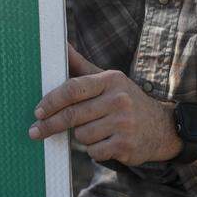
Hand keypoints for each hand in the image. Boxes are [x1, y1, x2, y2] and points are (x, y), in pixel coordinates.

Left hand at [28, 44, 182, 165]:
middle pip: (73, 115)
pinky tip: (106, 142)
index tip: (37, 111)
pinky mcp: (126, 146)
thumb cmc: (126, 100)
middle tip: (34, 131)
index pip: (73, 89)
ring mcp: (124, 123)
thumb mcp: (109, 79)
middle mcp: (119, 100)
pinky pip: (94, 151)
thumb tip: (60, 44)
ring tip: (95, 130)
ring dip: (81, 136)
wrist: (162, 128)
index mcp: (111, 80)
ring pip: (81, 135)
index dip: (51, 101)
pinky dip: (94, 149)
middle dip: (50, 125)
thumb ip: (81, 66)